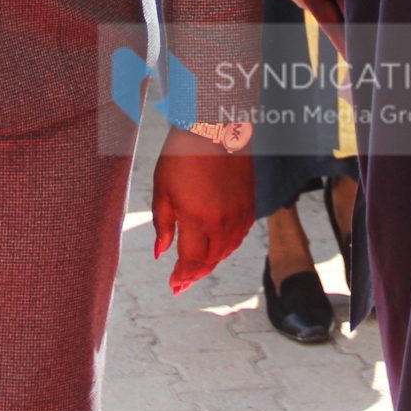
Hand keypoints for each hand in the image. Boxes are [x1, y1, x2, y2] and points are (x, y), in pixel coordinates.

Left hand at [150, 129, 254, 292]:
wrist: (215, 125)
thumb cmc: (182, 154)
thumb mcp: (162, 190)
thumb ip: (163, 225)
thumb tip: (161, 253)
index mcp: (199, 220)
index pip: (192, 261)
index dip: (182, 276)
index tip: (174, 285)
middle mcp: (223, 222)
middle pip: (211, 260)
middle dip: (195, 274)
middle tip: (182, 282)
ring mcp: (240, 213)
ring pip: (228, 250)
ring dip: (212, 262)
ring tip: (197, 267)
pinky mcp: (250, 203)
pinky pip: (240, 235)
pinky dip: (228, 246)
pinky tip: (218, 246)